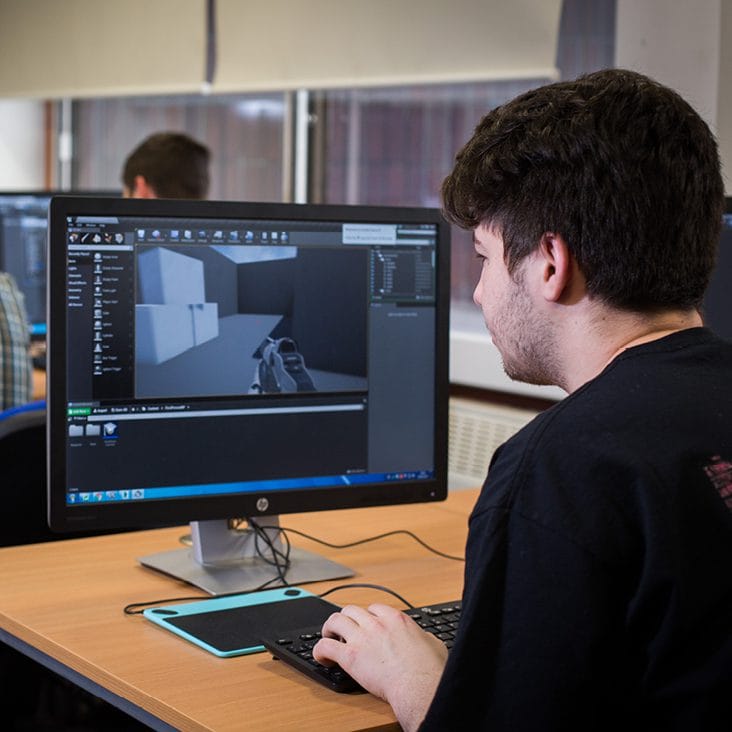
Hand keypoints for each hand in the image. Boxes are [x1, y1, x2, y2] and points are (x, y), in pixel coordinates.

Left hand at [313, 604, 447, 731]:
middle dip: (346, 619)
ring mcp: (362, 638)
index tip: (365, 625)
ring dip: (329, 629)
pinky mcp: (350, 656)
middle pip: (352, 610)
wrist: (419, 686)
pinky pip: (326, 646)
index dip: (367, 616)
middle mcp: (376, 624)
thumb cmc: (429, 670)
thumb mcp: (433, 644)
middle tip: (343, 631)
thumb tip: (424, 638)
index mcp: (396, 619)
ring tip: (328, 638)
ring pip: (335, 621)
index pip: (374, 608)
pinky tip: (322, 658)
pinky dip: (320, 650)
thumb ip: (423, 637)